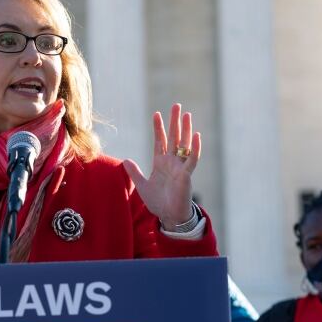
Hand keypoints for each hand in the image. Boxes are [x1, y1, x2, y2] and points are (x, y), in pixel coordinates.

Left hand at [123, 103, 200, 229]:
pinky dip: (195, 148)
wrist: (168, 216)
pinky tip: (196, 135)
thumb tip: (125, 160)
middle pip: (174, 137)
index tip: (157, 113)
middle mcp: (172, 162)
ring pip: (184, 144)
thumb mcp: (142, 185)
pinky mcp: (186, 175)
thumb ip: (135, 172)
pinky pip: (192, 159)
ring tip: (187, 114)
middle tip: (176, 106)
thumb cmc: (158, 201)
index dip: (159, 127)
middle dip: (174, 122)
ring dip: (186, 129)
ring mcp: (180, 167)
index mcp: (161, 163)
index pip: (160, 141)